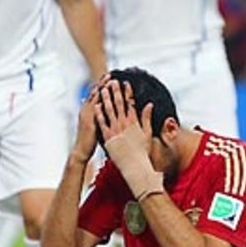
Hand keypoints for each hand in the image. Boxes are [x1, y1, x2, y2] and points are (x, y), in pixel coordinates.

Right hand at [71, 78, 107, 162]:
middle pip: (95, 94)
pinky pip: (95, 111)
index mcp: (88, 110)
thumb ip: (97, 114)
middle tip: (110, 74)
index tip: (109, 76)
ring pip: (95, 100)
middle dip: (102, 83)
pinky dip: (99, 104)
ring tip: (110, 82)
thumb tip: (102, 106)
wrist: (81, 150)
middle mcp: (86, 110)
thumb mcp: (93, 123)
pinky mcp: (90, 123)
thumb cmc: (89, 139)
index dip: (102, 85)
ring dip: (102, 90)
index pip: (95, 94)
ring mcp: (87, 116)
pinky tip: (105, 99)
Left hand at [95, 81, 162, 198]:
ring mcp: (115, 130)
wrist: (134, 165)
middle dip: (115, 91)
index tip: (125, 82)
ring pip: (109, 111)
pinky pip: (102, 123)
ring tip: (103, 89)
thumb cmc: (142, 151)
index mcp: (134, 122)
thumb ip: (147, 118)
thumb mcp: (147, 133)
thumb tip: (149, 104)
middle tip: (112, 81)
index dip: (127, 92)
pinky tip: (96, 106)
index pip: (130, 103)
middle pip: (119, 104)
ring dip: (106, 99)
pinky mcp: (108, 137)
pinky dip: (99, 114)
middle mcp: (124, 124)